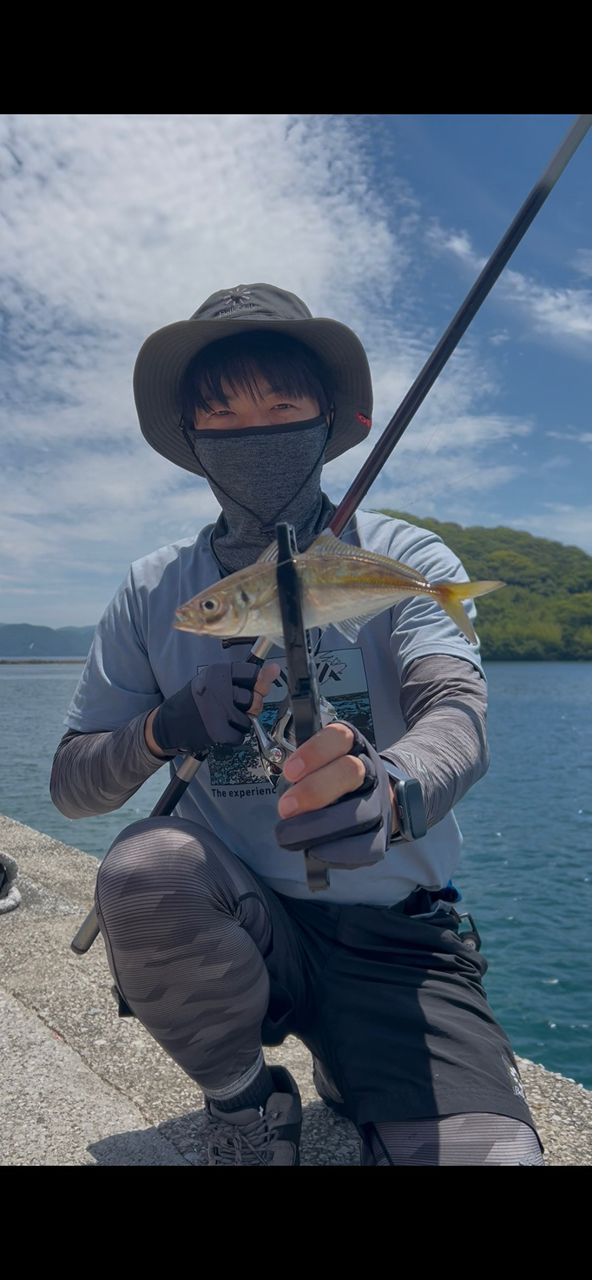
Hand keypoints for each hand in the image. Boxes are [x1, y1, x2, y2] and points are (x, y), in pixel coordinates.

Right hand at [148, 661, 279, 756]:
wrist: (168, 724)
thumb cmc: (196, 701)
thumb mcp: (215, 682)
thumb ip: (246, 678)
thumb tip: (275, 670)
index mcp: (219, 672)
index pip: (253, 673)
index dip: (255, 683)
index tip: (249, 687)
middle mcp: (219, 689)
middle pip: (255, 698)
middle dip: (249, 706)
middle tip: (232, 707)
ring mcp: (218, 710)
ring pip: (249, 719)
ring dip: (240, 723)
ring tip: (222, 719)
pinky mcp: (217, 731)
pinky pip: (241, 736)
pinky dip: (233, 737)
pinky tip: (220, 730)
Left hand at [275, 722, 398, 868]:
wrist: (375, 798)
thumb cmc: (332, 781)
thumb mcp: (316, 766)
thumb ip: (302, 777)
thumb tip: (286, 804)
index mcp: (350, 745)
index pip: (338, 737)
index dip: (314, 753)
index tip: (289, 772)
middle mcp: (368, 769)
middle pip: (350, 772)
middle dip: (314, 791)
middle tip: (285, 808)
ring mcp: (379, 800)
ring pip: (361, 811)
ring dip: (321, 827)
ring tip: (292, 837)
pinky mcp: (383, 831)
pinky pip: (368, 844)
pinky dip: (339, 851)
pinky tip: (316, 851)